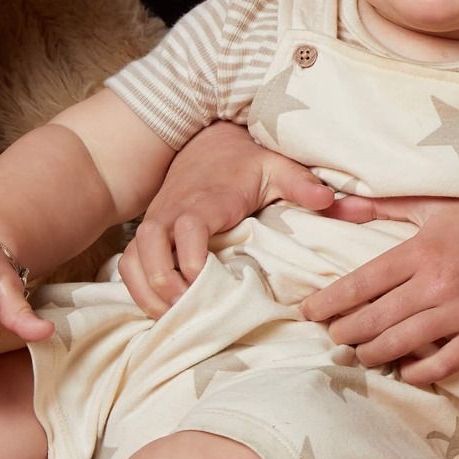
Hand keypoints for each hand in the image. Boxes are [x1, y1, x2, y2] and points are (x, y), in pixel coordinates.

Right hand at [118, 121, 334, 315]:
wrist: (213, 142)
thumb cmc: (248, 161)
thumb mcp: (278, 166)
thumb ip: (303, 184)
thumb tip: (331, 200)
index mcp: (207, 198)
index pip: (188, 226)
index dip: (189, 257)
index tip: (203, 280)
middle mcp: (174, 210)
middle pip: (148, 247)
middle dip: (163, 284)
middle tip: (190, 311)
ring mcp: (157, 221)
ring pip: (133, 259)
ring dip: (147, 291)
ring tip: (175, 316)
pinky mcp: (149, 231)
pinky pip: (128, 263)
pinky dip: (137, 288)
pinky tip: (161, 308)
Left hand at [300, 194, 458, 384]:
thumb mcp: (433, 206)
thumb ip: (382, 206)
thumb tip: (336, 202)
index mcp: (423, 249)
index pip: (362, 282)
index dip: (330, 301)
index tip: (308, 311)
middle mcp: (438, 283)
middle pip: (376, 318)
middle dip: (344, 331)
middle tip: (331, 334)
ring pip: (402, 344)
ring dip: (371, 352)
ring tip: (357, 351)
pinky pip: (443, 364)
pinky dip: (417, 372)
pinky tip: (401, 370)